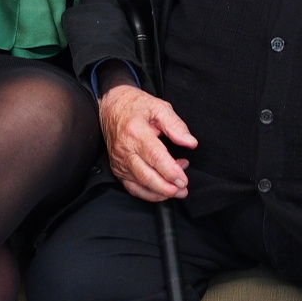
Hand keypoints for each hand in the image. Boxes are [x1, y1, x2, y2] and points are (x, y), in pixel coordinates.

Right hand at [99, 79, 197, 201]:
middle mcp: (124, 149)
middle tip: (183, 189)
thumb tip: (190, 142)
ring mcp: (119, 161)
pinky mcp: (117, 169)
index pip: (155, 156)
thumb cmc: (135, 106)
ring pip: (140, 184)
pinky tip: (162, 192)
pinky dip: (148, 194)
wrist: (111, 107)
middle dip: (167, 187)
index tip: (183, 179)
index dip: (171, 171)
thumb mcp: (159, 107)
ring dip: (161, 191)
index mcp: (135, 131)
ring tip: (178, 190)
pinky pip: (133, 188)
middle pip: (147, 175)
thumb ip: (176, 125)